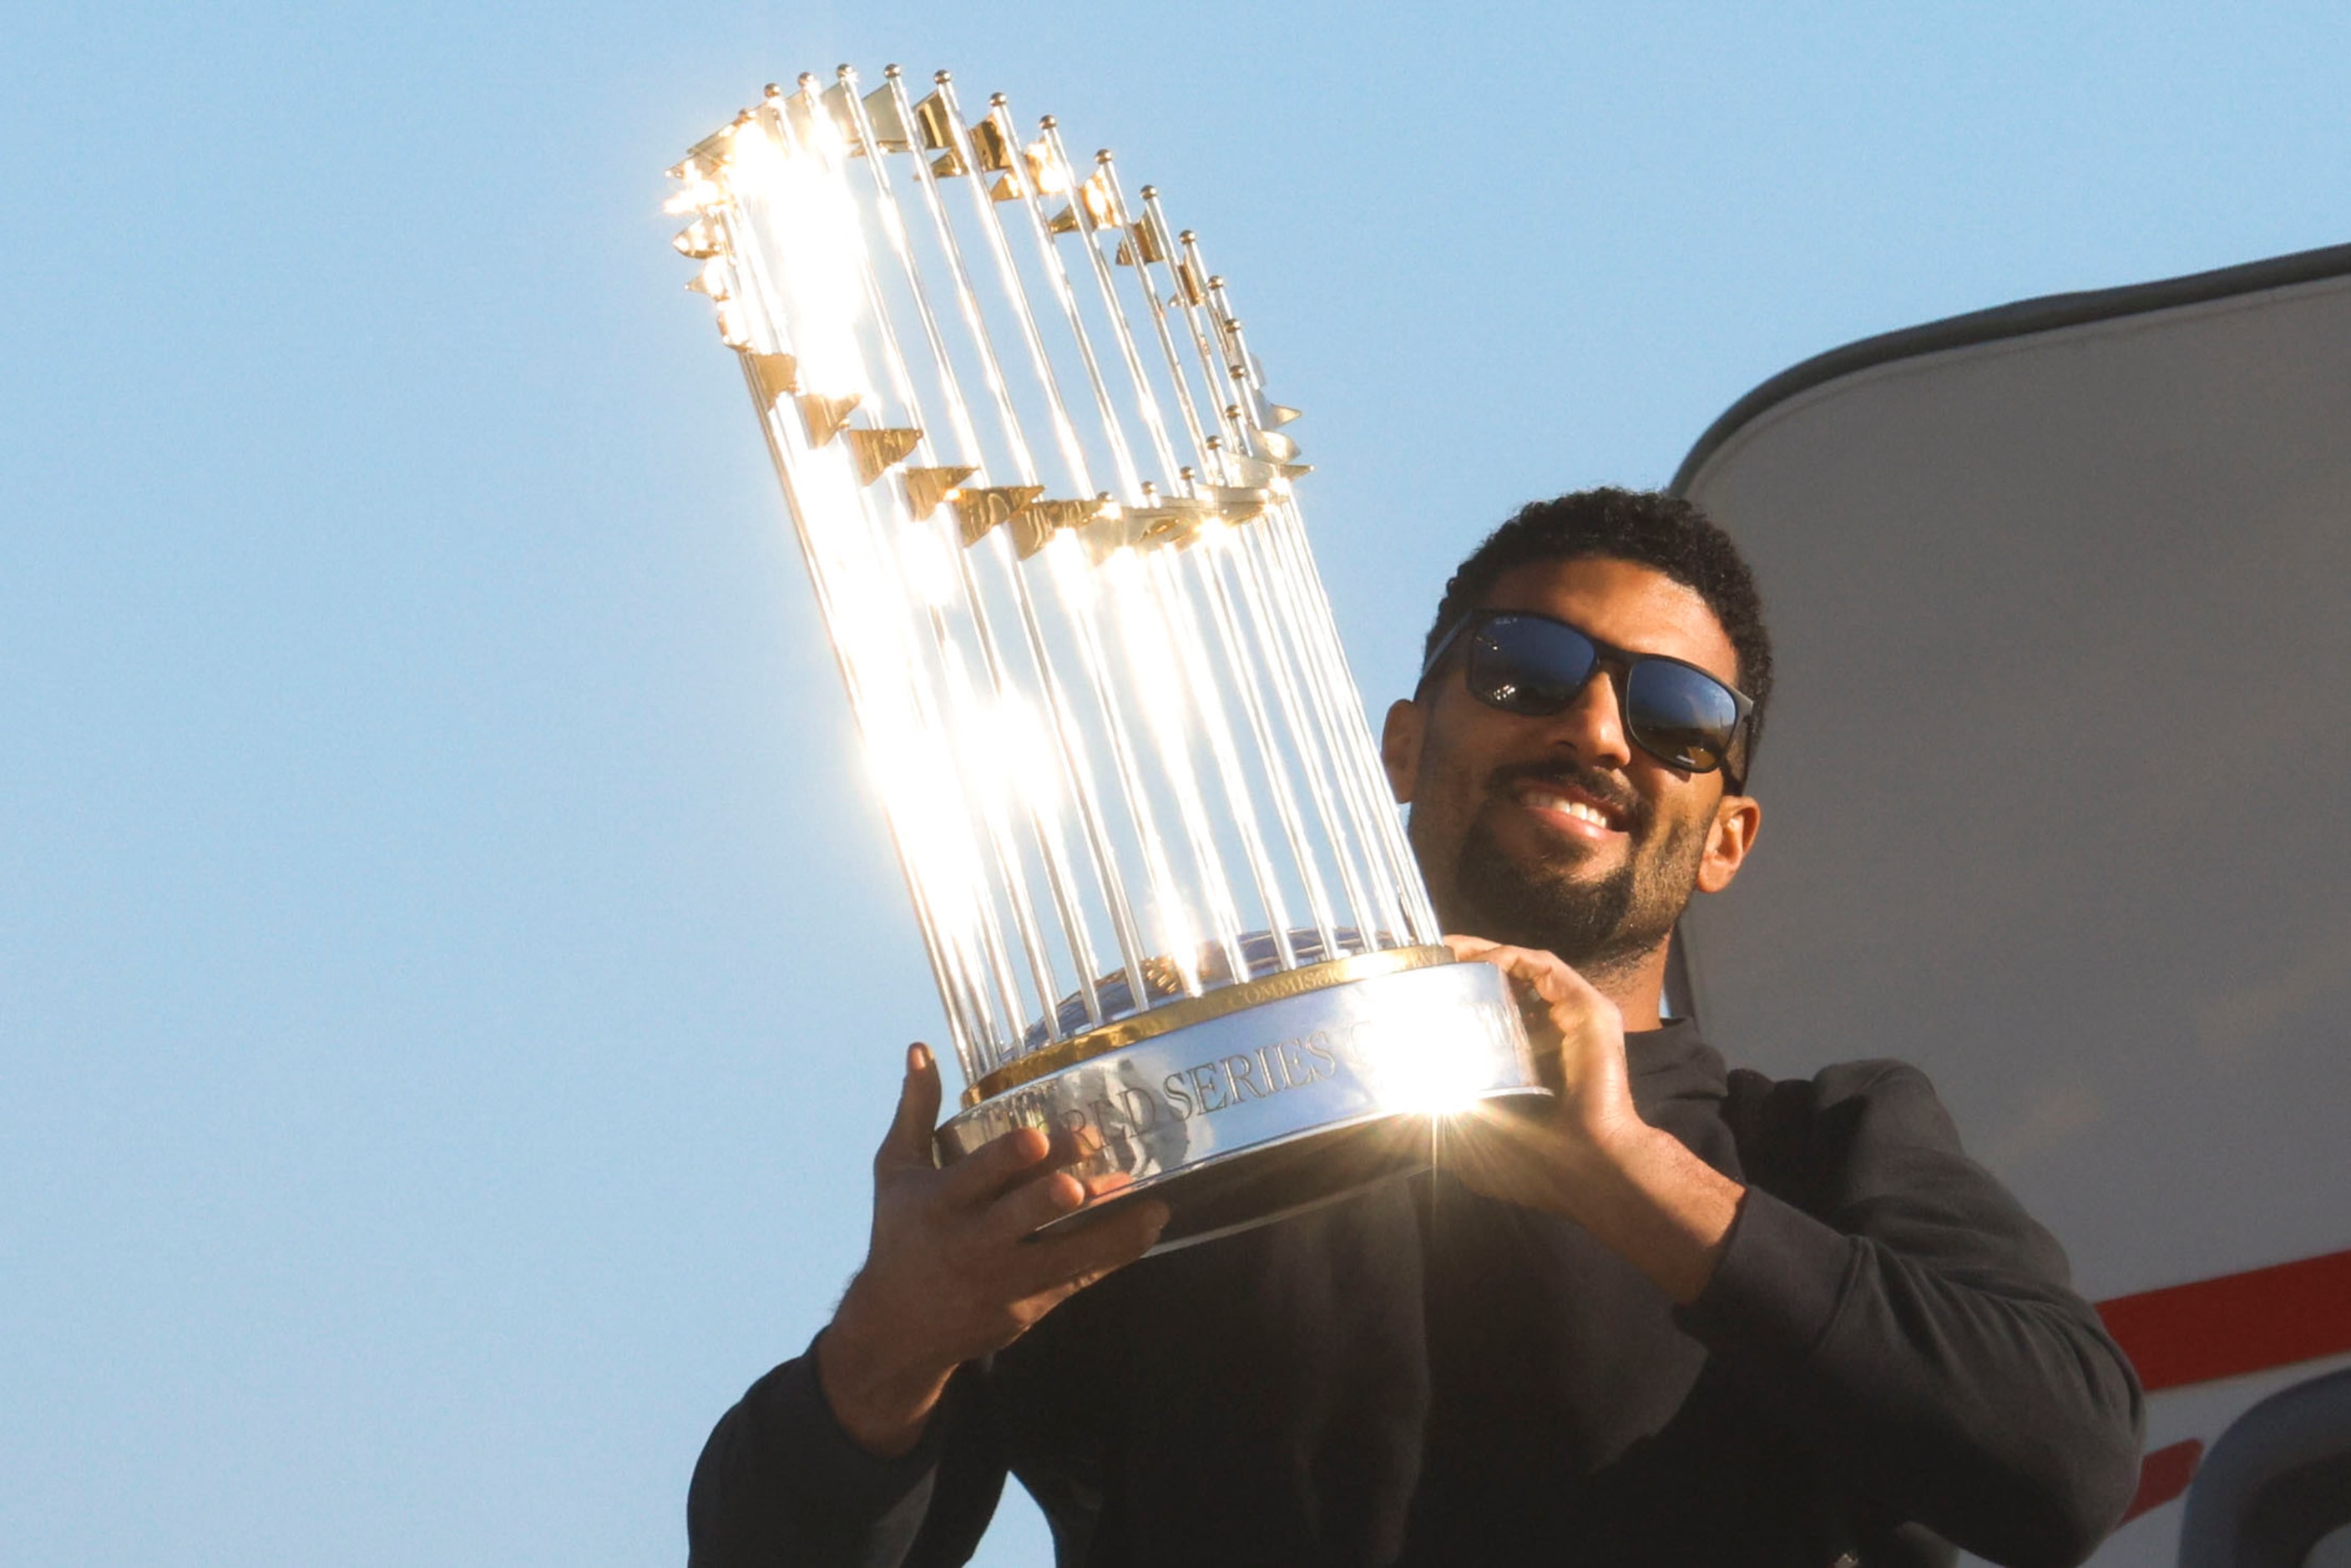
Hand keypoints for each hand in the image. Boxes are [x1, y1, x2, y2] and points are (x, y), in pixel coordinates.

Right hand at [817, 1043, 1169, 1455]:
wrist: (898, 1329)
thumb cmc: (900, 1235)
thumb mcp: (896, 1171)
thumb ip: (916, 1110)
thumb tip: (920, 1047)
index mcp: (940, 1202)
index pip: (976, 1175)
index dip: (1006, 1159)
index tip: (1035, 1138)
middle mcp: (973, 1242)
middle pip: (1021, 1216)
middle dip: (1053, 1198)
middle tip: (1086, 1176)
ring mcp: (1006, 1278)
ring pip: (1068, 1255)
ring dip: (1112, 1230)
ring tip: (1154, 1203)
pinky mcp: (1031, 1305)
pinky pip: (1082, 1277)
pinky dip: (1117, 1252)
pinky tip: (1149, 1224)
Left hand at [1443, 936, 1743, 1304]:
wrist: (1588, 1168)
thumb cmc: (1539, 1168)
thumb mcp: (1473, 1152)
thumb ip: (1443, 1131)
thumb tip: (1396, 1124)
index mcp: (1531, 1063)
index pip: (1495, 1015)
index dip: (1462, 997)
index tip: (1423, 988)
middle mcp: (1555, 1035)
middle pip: (1510, 984)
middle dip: (1470, 966)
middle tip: (1432, 957)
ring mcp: (1575, 1020)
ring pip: (1527, 969)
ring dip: (1486, 953)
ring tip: (1449, 948)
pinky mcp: (1590, 1010)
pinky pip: (1547, 968)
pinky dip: (1513, 957)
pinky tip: (1481, 959)